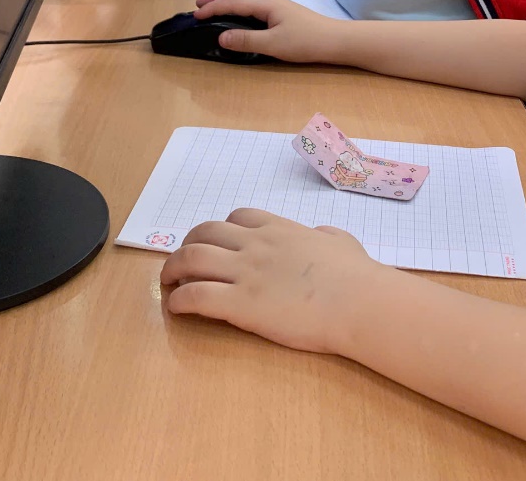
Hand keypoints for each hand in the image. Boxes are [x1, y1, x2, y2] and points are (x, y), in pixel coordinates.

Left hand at [160, 208, 388, 353]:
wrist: (357, 302)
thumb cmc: (356, 275)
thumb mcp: (341, 242)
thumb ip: (324, 237)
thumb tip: (321, 236)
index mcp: (279, 229)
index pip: (237, 218)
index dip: (222, 230)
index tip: (218, 244)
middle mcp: (255, 245)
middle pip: (205, 233)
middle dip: (188, 244)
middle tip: (182, 262)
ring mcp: (245, 272)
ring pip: (192, 258)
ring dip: (173, 268)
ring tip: (168, 282)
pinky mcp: (240, 303)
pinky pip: (196, 296)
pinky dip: (180, 300)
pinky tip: (177, 308)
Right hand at [193, 0, 340, 60]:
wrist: (336, 40)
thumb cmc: (306, 42)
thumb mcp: (274, 44)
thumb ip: (247, 40)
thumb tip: (220, 37)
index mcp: (266, 4)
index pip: (234, 3)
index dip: (214, 7)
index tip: (195, 14)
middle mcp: (270, 0)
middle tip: (198, 3)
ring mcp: (278, 5)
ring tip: (214, 4)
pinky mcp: (284, 13)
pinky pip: (254, 3)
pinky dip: (240, 4)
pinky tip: (241, 12)